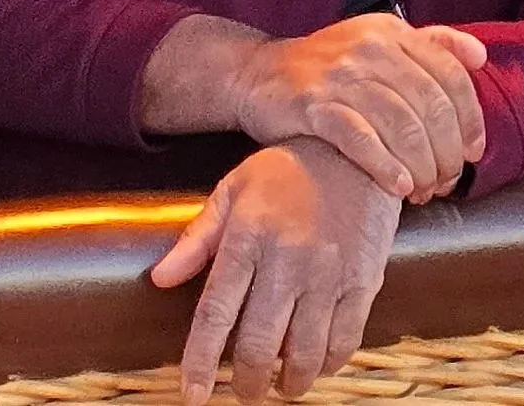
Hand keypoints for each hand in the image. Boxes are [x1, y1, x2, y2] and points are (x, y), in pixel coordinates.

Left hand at [153, 139, 399, 403]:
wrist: (358, 142)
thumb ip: (197, 237)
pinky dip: (329, 364)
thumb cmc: (289, 169)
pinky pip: (345, 340)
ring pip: (304, 354)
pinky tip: (319, 363)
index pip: (215, 315)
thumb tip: (159, 279)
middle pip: (258, 347)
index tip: (193, 395)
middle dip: (247, 384)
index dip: (200, 362)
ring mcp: (329, 273)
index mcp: (248, 238)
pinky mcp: (364, 278)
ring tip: (281, 385)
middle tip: (245, 391)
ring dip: (289, 383)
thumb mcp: (235, 189)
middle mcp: (287, 261)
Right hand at [229, 17, 486, 202]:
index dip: (469, 117)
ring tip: (425, 191)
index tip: (473, 152)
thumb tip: (480, 56)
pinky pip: (360, 138)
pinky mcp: (313, 104)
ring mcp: (341, 75)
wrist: (257, 73)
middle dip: (446, 150)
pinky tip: (400, 186)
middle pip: (430, 104)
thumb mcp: (379, 42)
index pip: (450, 74)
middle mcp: (371, 48)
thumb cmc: (327, 67)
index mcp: (393, 33)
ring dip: (421, 165)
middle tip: (447, 181)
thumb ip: (431, 45)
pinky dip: (386, 165)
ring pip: (401, 124)